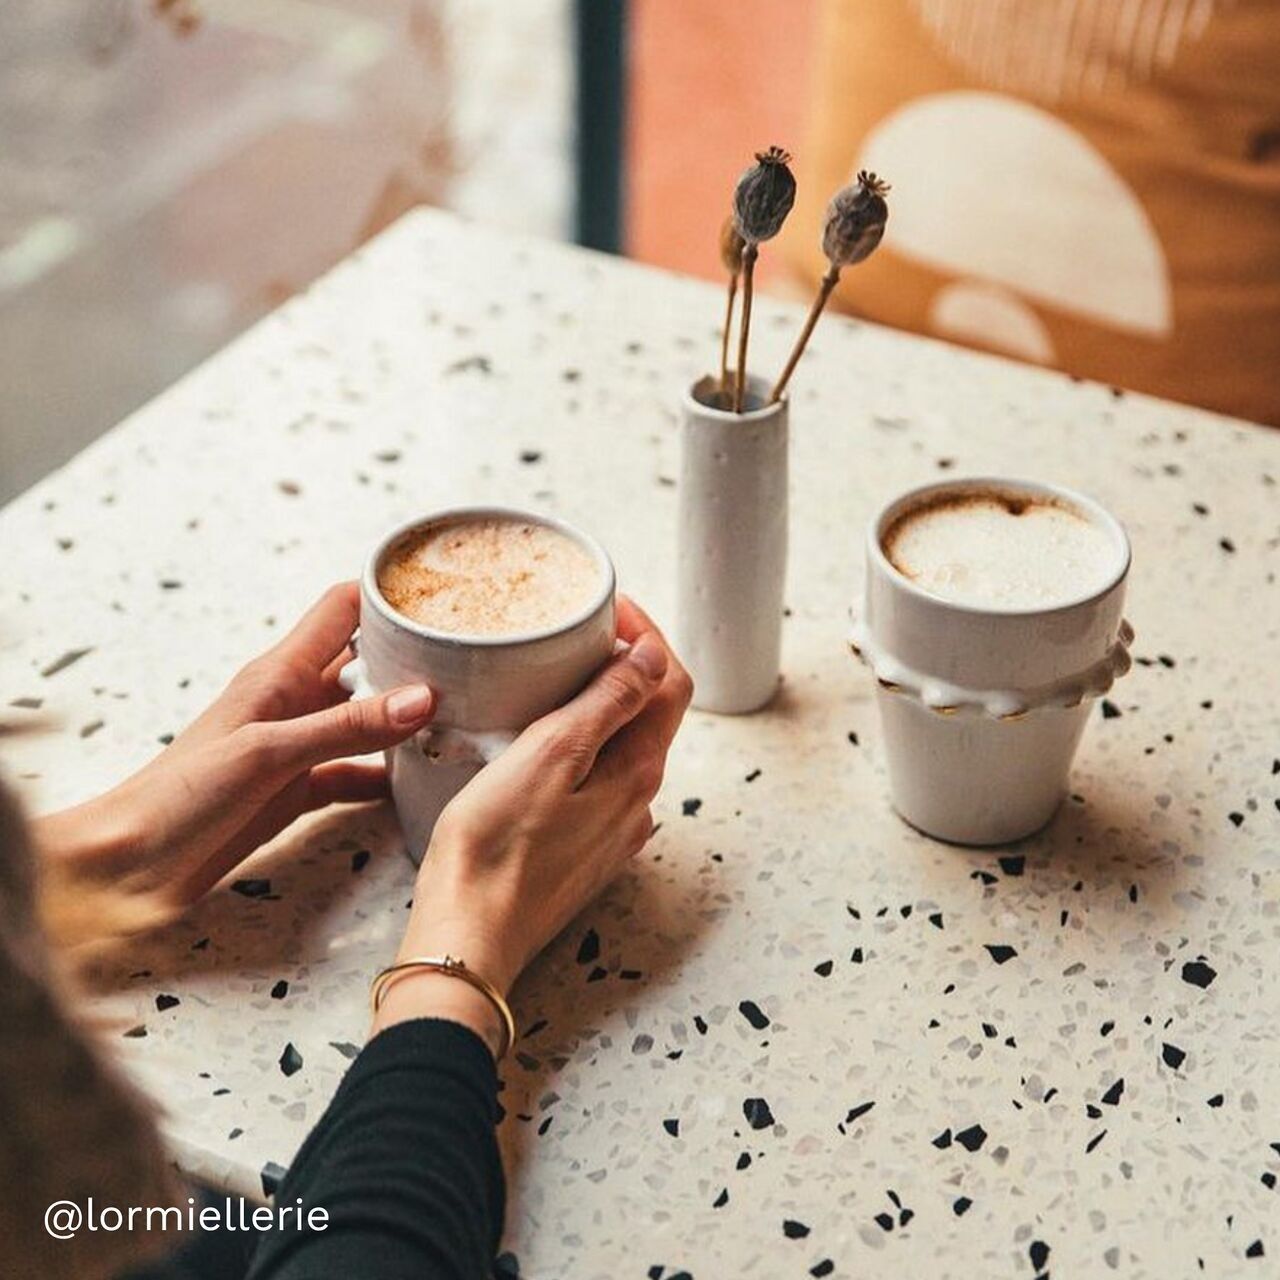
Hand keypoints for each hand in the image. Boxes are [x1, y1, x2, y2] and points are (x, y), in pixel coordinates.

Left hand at [34, 583, 436, 943]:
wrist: (130, 866)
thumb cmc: (178, 797)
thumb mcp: (269, 753)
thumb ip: (346, 726)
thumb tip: (421, 699)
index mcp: (280, 674)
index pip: (343, 608)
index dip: (388, 594)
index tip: (440, 593)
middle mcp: (293, 702)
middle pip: (365, 661)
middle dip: (414, 657)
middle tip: (472, 661)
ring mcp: (296, 747)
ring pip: (365, 718)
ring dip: (404, 718)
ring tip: (462, 717)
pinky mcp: (295, 791)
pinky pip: (353, 773)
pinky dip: (384, 776)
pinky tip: (416, 783)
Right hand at [372, 597, 691, 1053]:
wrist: (466, 938)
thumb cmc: (494, 849)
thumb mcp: (551, 756)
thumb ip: (608, 703)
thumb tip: (653, 654)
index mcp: (637, 772)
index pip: (670, 682)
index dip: (647, 634)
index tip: (607, 607)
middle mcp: (636, 802)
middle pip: (650, 713)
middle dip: (624, 664)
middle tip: (578, 631)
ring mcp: (611, 830)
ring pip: (622, 747)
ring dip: (601, 705)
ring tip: (554, 678)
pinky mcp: (580, 849)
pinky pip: (596, 781)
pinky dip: (581, 747)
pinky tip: (540, 744)